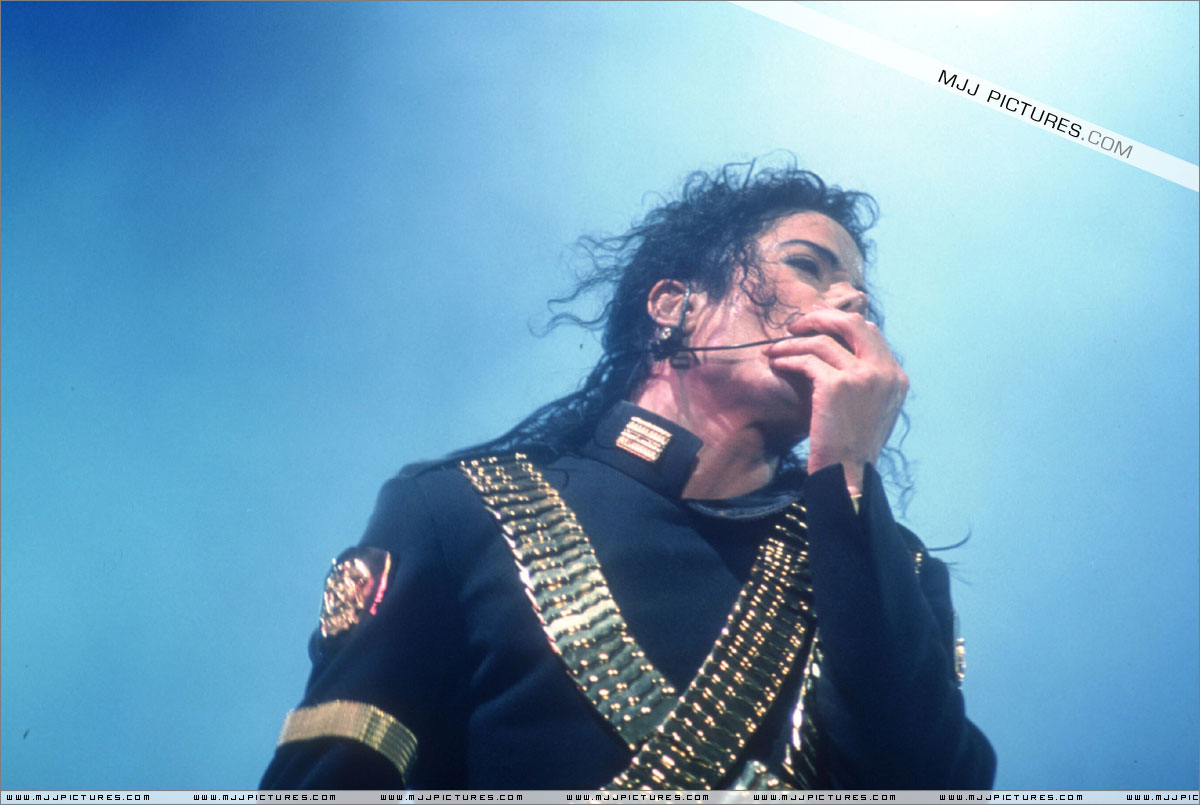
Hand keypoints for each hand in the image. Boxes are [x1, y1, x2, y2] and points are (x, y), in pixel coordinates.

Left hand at [765, 308, 907, 494]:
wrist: (849, 473)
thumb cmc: (854, 446)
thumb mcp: (874, 408)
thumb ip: (867, 380)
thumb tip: (842, 351)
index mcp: (896, 376)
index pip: (870, 332)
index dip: (839, 324)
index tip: (816, 328)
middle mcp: (884, 371)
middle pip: (852, 323)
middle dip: (819, 318)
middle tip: (795, 326)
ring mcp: (862, 376)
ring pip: (822, 341)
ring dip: (793, 342)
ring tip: (773, 349)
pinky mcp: (837, 385)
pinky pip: (807, 360)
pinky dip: (788, 358)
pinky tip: (776, 364)